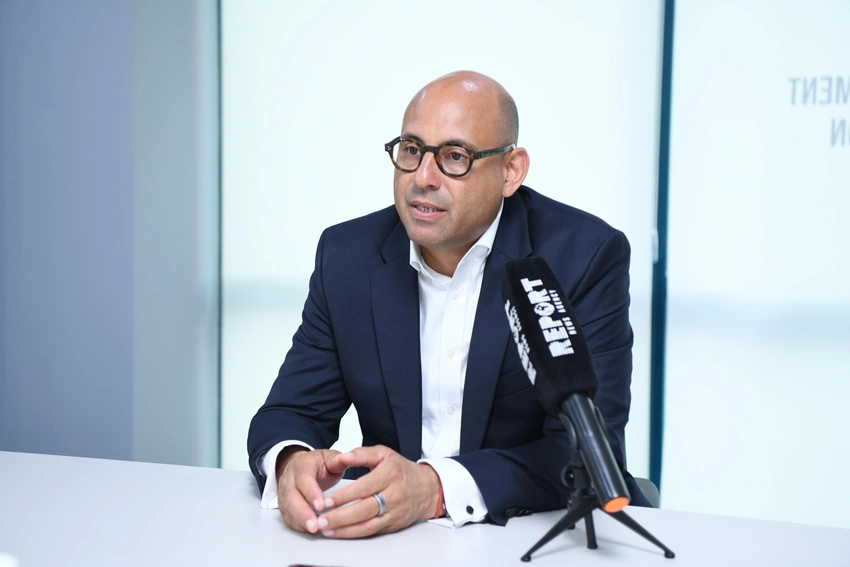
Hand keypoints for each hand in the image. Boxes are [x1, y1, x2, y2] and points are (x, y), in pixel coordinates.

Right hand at [276, 448, 345, 533]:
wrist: (301, 466)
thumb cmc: (318, 464)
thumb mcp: (330, 458)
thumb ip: (338, 459)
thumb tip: (347, 458)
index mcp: (302, 465)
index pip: (304, 479)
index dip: (311, 493)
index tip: (321, 506)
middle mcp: (290, 479)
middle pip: (291, 497)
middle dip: (302, 512)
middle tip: (315, 525)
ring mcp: (284, 493)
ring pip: (287, 508)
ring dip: (299, 521)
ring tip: (314, 530)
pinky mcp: (285, 505)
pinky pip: (288, 517)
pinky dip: (298, 525)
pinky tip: (309, 530)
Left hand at [315, 445, 441, 537]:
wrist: (427, 489)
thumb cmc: (402, 470)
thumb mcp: (384, 454)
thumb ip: (362, 454)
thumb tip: (344, 456)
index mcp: (389, 474)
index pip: (363, 487)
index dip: (343, 496)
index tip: (326, 500)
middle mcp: (393, 495)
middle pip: (364, 509)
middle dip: (340, 517)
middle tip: (321, 519)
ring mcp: (393, 512)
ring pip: (367, 525)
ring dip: (344, 529)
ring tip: (326, 528)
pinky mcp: (392, 524)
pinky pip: (371, 531)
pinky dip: (354, 534)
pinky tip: (340, 533)